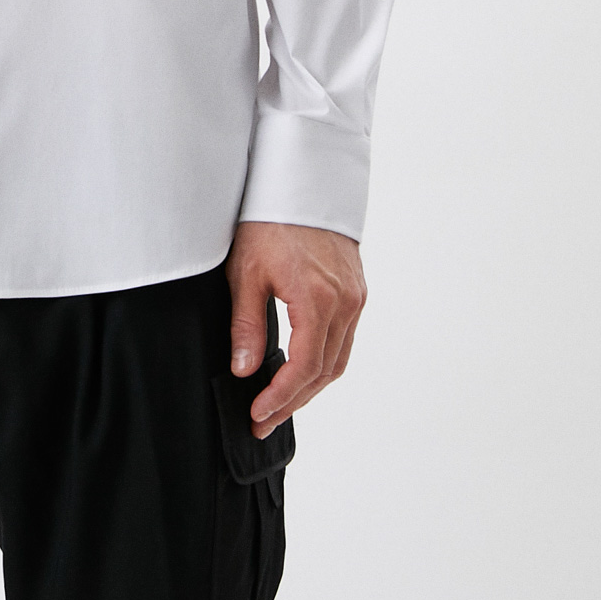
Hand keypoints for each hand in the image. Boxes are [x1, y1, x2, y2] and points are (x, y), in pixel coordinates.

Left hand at [224, 221, 366, 440]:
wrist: (302, 180)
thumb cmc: (269, 218)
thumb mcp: (246, 271)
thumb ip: (246, 324)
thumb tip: (243, 370)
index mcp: (317, 298)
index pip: (304, 367)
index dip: (281, 398)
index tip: (258, 414)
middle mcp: (345, 302)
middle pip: (324, 371)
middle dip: (294, 401)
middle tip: (265, 420)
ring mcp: (355, 297)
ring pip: (338, 359)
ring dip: (311, 386)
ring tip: (280, 402)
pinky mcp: (356, 289)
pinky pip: (345, 339)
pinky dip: (324, 361)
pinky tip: (301, 368)